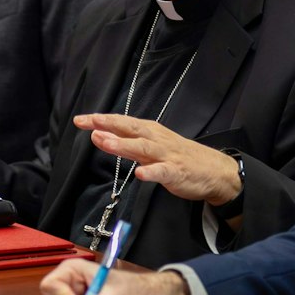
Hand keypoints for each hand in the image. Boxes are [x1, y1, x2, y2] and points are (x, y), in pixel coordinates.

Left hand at [75, 112, 242, 204]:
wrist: (214, 170)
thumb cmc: (180, 157)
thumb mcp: (151, 146)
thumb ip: (126, 142)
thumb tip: (100, 136)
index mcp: (149, 132)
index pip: (121, 122)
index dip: (101, 120)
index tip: (80, 119)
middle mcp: (156, 139)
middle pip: (129, 129)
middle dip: (108, 125)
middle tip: (88, 124)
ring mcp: (167, 155)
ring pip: (142, 148)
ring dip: (123, 145)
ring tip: (105, 142)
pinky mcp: (177, 172)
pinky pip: (163, 172)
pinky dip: (151, 173)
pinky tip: (140, 174)